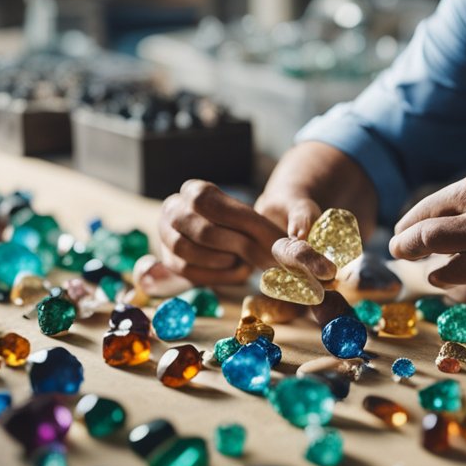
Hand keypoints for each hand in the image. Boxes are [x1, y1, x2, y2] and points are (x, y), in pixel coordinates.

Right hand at [158, 180, 283, 285]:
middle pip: (205, 232)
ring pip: (191, 253)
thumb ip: (295, 218)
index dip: (246, 225)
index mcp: (195, 190)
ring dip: (225, 262)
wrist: (229, 233)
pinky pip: (188, 273)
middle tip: (267, 260)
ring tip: (247, 262)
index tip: (278, 243)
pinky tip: (238, 271)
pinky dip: (217, 275)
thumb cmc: (254, 221)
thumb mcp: (277, 210)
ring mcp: (165, 235)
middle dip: (240, 248)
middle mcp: (173, 208)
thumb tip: (300, 236)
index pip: (215, 204)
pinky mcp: (168, 260)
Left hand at [388, 174, 465, 305]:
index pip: (428, 206)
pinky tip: (442, 279)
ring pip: (430, 242)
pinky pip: (448, 272)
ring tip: (407, 261)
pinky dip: (440, 277)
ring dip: (412, 253)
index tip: (401, 234)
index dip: (408, 223)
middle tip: (396, 250)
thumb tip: (421, 232)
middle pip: (423, 225)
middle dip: (404, 241)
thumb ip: (464, 216)